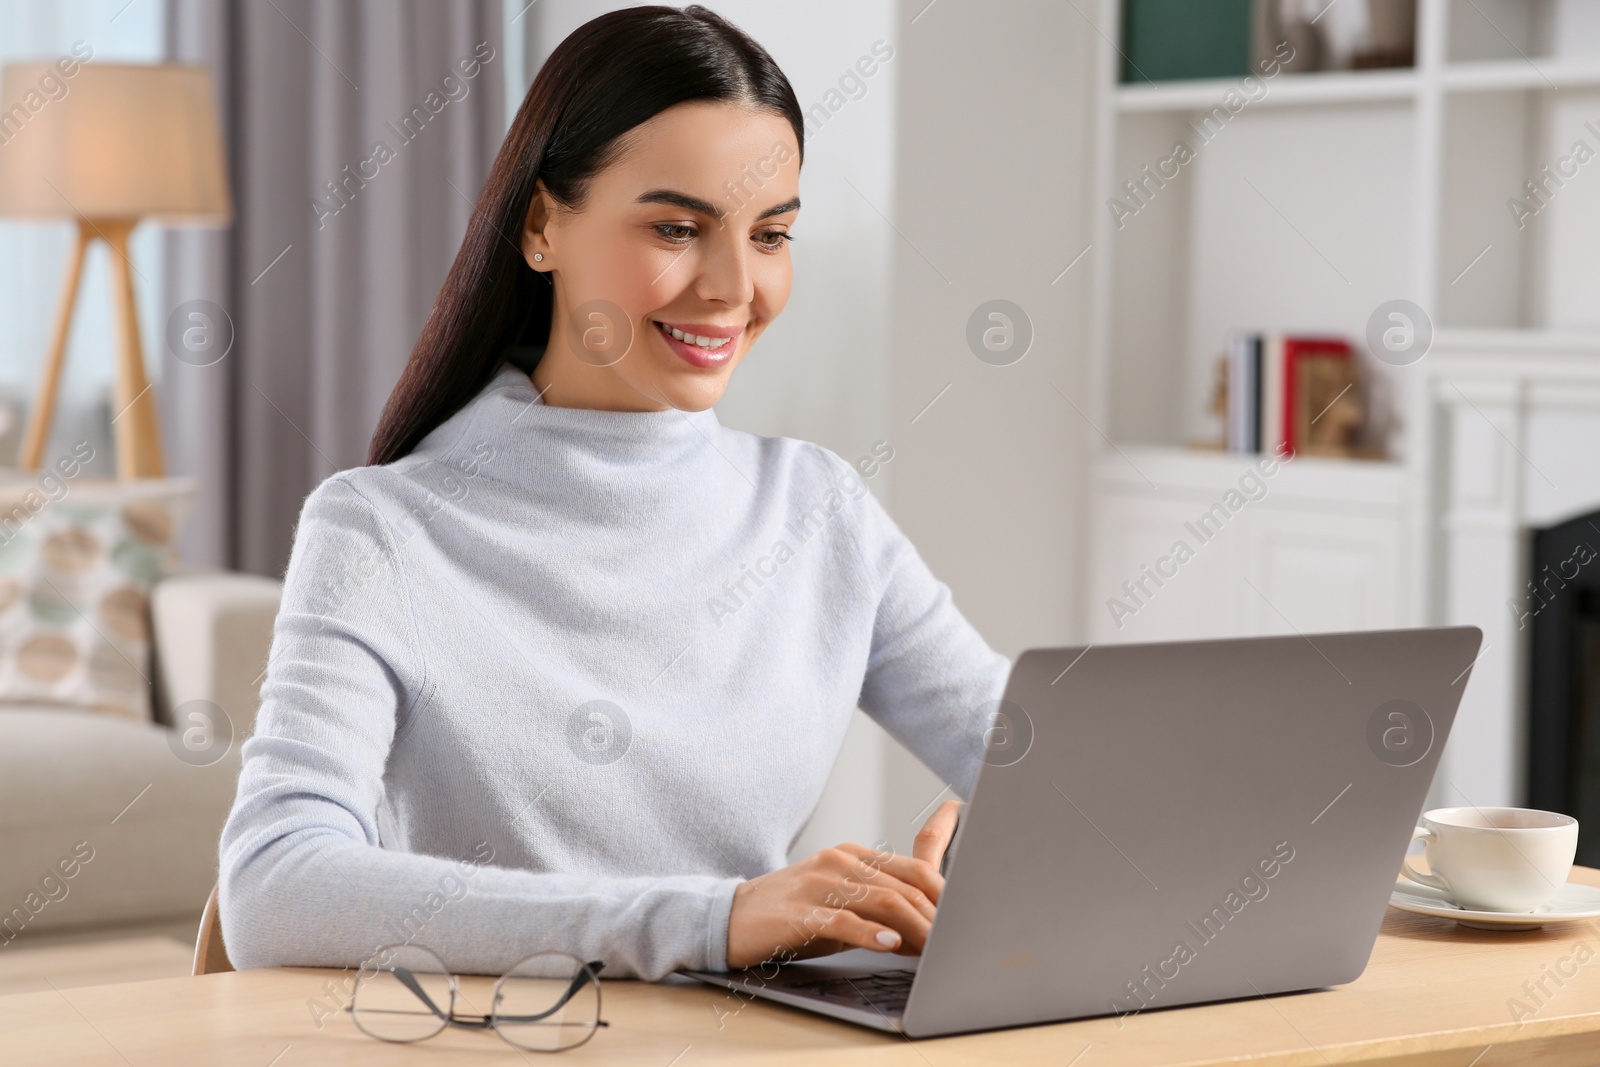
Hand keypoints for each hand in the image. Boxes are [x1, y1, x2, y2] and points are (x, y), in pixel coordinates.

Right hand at [724, 800, 963, 969]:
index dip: (944, 892)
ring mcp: (819, 884)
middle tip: (958, 939)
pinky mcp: (800, 912)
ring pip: (881, 900)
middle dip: (936, 915)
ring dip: (915, 927)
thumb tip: (923, 934)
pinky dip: (870, 933)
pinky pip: (843, 920)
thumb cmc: (790, 915)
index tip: (965, 917)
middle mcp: (839, 863)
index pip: (912, 867)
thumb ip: (877, 911)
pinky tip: (889, 945)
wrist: (729, 917)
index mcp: (852, 856)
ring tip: (936, 947)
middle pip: (903, 885)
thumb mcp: (838, 905)